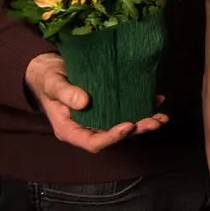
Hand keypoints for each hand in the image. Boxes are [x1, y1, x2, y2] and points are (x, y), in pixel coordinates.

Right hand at [24, 52, 166, 152]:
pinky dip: (142, 106)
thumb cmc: (48, 78)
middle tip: (155, 121)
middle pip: (113, 136)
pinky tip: (157, 98)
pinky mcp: (108, 106)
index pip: (92, 142)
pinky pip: (126, 110)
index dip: (112, 137)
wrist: (51, 68)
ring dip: (144, 122)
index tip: (128, 126)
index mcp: (70, 129)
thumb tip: (84, 102)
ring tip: (161, 116)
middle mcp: (87, 127)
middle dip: (136, 130)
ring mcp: (99, 118)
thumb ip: (64, 93)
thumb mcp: (52, 83)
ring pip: (124, 125)